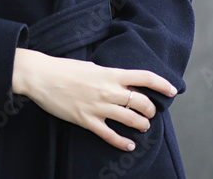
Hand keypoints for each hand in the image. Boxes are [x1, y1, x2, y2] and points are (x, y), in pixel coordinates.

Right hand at [11, 48, 176, 151]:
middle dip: (150, 110)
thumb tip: (119, 82)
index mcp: (110, 74)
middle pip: (142, 102)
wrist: (40, 76)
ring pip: (131, 120)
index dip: (162, 84)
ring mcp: (98, 107)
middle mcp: (108, 90)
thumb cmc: (63, 68)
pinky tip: (128, 145)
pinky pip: (110, 135)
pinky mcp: (87, 120)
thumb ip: (107, 75)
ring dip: (141, 124)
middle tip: (149, 112)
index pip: (144, 77)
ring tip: (142, 126)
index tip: (172, 90)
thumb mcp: (90, 65)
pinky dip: (122, 142)